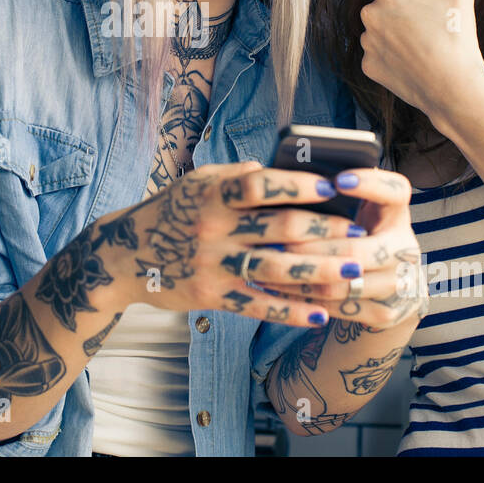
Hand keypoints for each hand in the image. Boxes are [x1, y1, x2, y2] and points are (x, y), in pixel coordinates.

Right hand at [84, 161, 368, 327]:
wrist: (124, 256)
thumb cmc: (170, 211)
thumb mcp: (197, 182)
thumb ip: (236, 175)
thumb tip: (276, 169)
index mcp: (213, 193)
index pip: (261, 184)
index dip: (299, 185)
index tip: (332, 187)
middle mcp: (213, 227)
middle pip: (279, 228)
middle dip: (325, 231)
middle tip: (359, 233)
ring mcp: (213, 263)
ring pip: (275, 269)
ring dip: (318, 272)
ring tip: (351, 272)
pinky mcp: (211, 296)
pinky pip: (258, 305)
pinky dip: (290, 311)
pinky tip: (319, 313)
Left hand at [261, 167, 426, 330]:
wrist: (387, 283)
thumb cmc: (355, 232)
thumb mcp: (355, 210)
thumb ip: (333, 196)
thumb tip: (289, 175)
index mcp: (396, 213)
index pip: (395, 191)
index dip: (371, 184)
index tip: (338, 179)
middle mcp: (406, 247)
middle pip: (358, 249)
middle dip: (313, 245)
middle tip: (278, 238)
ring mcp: (400, 283)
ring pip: (343, 284)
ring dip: (301, 275)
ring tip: (269, 264)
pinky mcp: (387, 312)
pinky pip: (339, 308)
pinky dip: (305, 299)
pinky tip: (278, 287)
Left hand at [359, 0, 483, 119]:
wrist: (452, 85)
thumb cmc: (457, 33)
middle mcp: (369, 12)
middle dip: (411, 4)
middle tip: (434, 21)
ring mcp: (367, 41)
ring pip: (385, 25)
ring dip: (401, 28)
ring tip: (426, 41)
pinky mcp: (368, 65)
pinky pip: (381, 51)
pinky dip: (395, 53)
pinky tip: (415, 59)